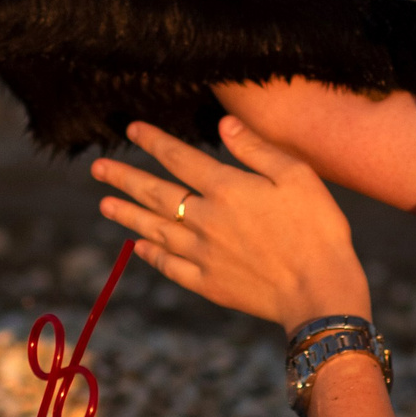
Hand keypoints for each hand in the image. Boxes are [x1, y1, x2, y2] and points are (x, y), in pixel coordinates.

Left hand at [92, 116, 371, 327]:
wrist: (318, 291)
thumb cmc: (317, 228)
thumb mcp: (297, 176)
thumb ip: (256, 150)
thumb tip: (224, 124)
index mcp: (226, 188)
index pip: (179, 158)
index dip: (153, 142)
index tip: (131, 130)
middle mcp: (205, 219)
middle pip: (155, 193)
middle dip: (124, 178)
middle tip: (97, 169)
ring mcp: (202, 254)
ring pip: (154, 229)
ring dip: (127, 215)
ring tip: (104, 204)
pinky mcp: (207, 283)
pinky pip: (169, 265)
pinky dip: (151, 254)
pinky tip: (138, 248)